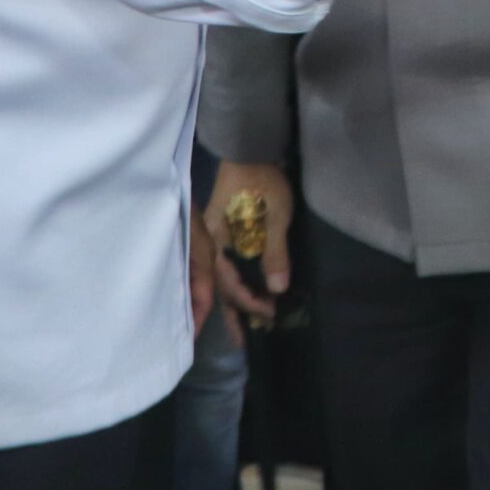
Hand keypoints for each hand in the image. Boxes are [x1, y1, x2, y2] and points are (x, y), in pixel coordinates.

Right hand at [204, 160, 294, 333]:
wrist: (249, 147)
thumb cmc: (263, 181)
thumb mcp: (275, 215)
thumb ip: (274, 251)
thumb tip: (276, 289)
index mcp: (219, 242)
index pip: (232, 284)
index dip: (251, 303)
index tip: (270, 316)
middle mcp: (213, 244)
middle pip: (222, 286)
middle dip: (235, 314)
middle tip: (244, 343)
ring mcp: (216, 238)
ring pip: (223, 277)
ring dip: (235, 301)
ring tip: (245, 326)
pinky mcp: (224, 231)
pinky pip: (228, 265)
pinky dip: (236, 283)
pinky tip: (244, 292)